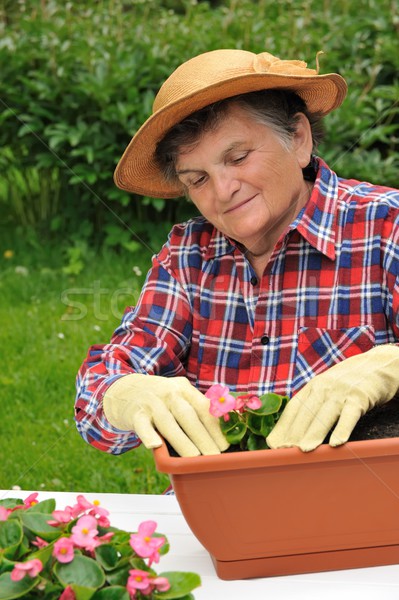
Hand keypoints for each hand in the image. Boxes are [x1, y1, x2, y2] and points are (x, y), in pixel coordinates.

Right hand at [103, 374, 228, 456]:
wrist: (124, 390)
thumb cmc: (160, 399)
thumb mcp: (178, 395)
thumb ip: (195, 409)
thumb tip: (221, 434)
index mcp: (184, 388)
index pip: (203, 407)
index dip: (215, 426)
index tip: (226, 445)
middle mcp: (169, 392)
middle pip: (188, 415)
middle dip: (203, 437)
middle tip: (215, 457)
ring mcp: (151, 402)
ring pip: (168, 423)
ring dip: (182, 442)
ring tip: (194, 459)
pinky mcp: (135, 414)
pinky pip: (142, 425)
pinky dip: (148, 435)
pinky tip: (155, 446)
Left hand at [266, 344, 398, 451]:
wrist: (377, 365)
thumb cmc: (348, 383)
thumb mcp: (326, 388)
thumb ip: (313, 405)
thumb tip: (295, 431)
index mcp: (313, 387)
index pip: (293, 408)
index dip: (282, 427)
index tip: (273, 444)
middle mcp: (323, 387)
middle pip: (305, 413)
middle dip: (293, 433)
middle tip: (283, 452)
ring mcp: (341, 392)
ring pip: (324, 415)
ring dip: (313, 433)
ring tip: (304, 450)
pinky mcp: (359, 397)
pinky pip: (350, 415)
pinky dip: (342, 428)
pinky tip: (336, 443)